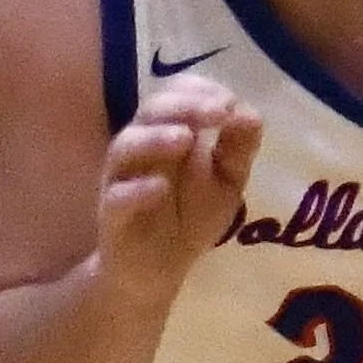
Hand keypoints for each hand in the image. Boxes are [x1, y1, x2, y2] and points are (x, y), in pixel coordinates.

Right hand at [97, 77, 262, 299]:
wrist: (158, 270)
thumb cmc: (190, 217)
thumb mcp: (227, 181)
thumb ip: (238, 148)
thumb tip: (250, 112)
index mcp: (167, 132)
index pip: (175, 96)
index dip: (199, 92)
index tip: (229, 102)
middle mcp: (140, 148)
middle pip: (150, 112)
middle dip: (185, 107)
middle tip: (218, 111)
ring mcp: (121, 179)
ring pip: (126, 147)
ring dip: (156, 138)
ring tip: (186, 139)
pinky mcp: (111, 215)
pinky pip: (116, 197)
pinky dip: (136, 190)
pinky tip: (160, 187)